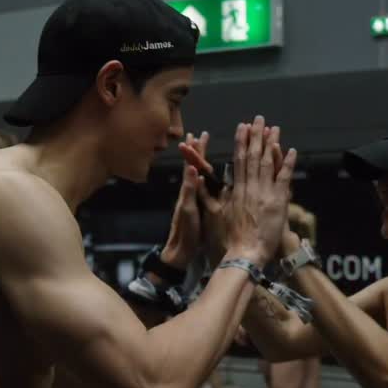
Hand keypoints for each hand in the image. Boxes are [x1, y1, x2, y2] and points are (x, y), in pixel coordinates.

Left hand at [162, 132, 211, 268]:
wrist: (181, 252)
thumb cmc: (186, 232)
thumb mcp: (188, 210)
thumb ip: (189, 189)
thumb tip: (191, 167)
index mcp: (188, 191)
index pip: (192, 165)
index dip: (196, 151)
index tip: (199, 135)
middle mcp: (189, 192)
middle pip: (193, 166)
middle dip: (198, 151)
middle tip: (200, 136)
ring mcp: (193, 200)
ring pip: (197, 175)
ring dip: (200, 161)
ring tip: (202, 150)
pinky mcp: (197, 208)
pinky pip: (202, 186)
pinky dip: (204, 176)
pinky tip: (206, 176)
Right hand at [224, 115, 295, 266]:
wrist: (244, 253)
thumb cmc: (231, 239)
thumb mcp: (218, 214)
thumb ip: (215, 197)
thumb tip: (209, 184)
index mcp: (236, 190)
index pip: (239, 160)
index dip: (241, 142)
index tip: (242, 128)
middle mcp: (249, 187)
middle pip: (253, 157)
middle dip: (256, 136)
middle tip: (259, 119)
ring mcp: (263, 193)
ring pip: (268, 163)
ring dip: (271, 144)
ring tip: (274, 128)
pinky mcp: (277, 202)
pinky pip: (283, 178)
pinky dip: (287, 164)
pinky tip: (291, 150)